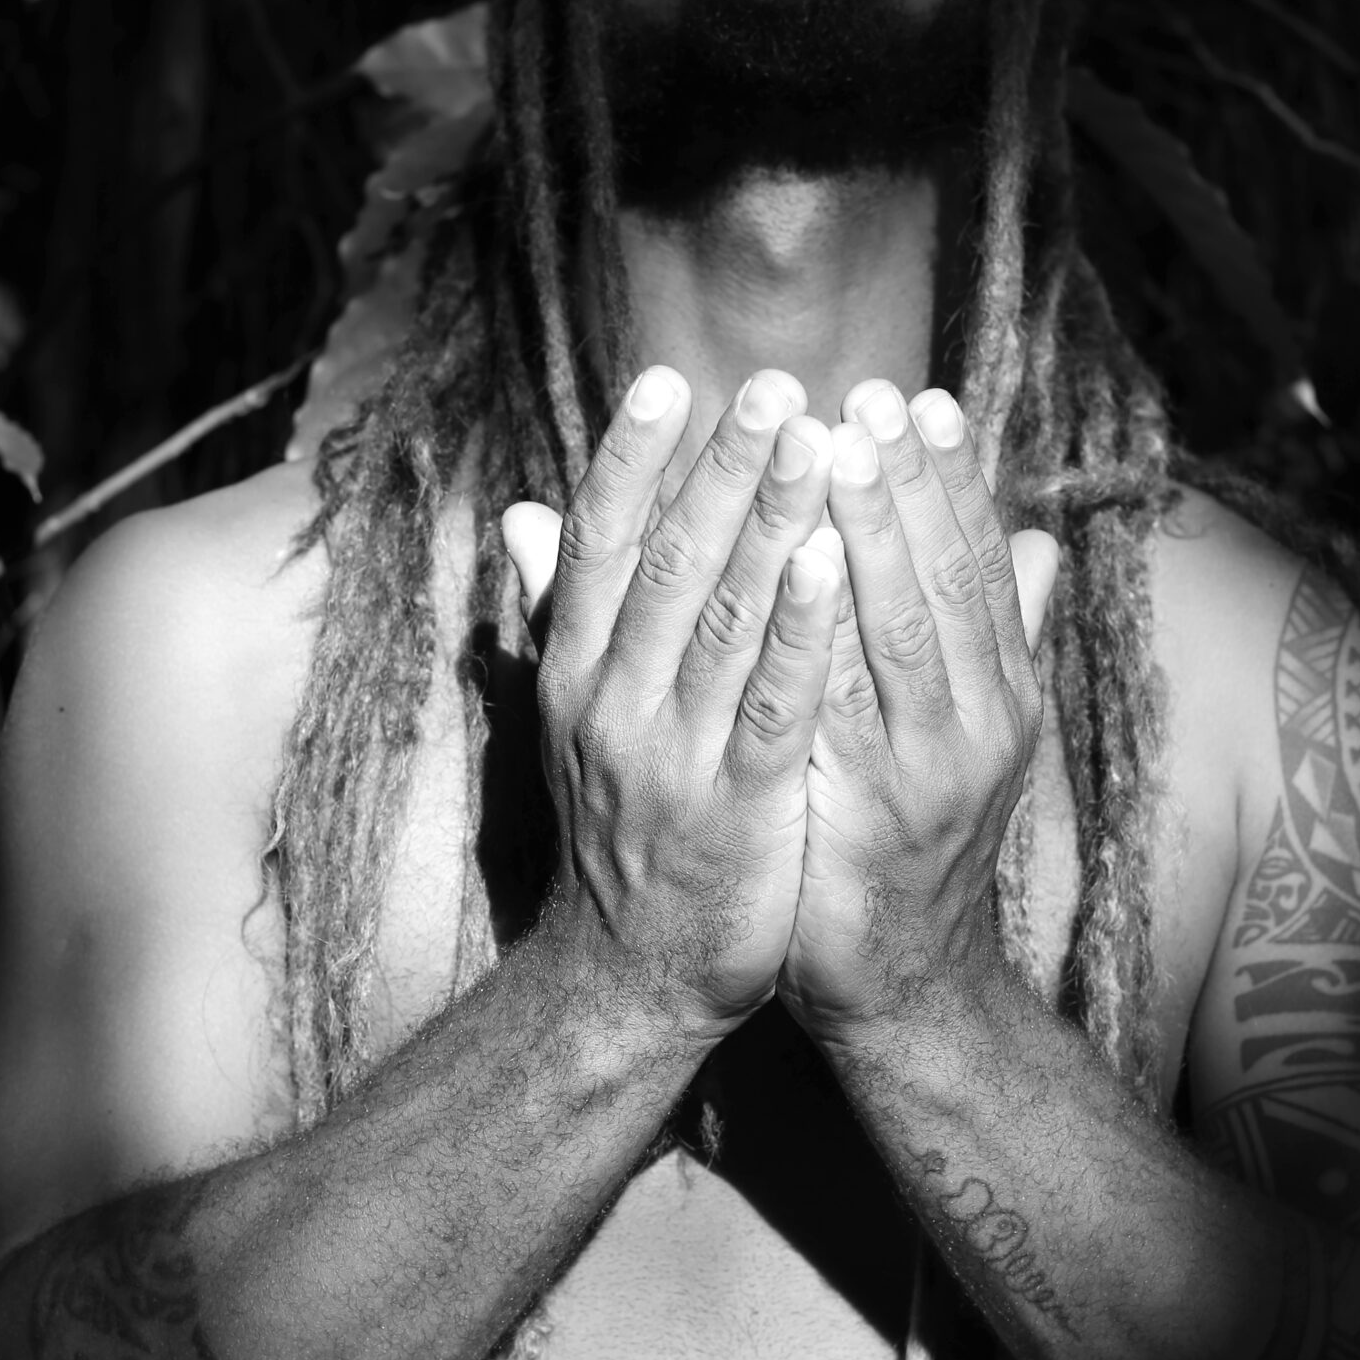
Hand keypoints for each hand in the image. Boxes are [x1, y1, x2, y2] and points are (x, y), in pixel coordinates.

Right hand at [503, 367, 841, 1043]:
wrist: (627, 979)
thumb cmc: (619, 832)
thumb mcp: (573, 721)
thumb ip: (560, 614)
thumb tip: (522, 513)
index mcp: (575, 673)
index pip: (597, 545)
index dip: (630, 461)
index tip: (670, 380)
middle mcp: (609, 703)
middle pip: (665, 562)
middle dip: (721, 468)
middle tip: (774, 383)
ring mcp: (667, 756)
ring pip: (721, 618)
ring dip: (771, 523)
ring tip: (817, 439)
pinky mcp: (732, 808)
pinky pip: (769, 704)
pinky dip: (801, 630)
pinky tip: (836, 562)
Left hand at [780, 379, 1056, 1041]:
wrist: (901, 983)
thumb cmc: (915, 842)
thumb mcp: (968, 734)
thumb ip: (999, 637)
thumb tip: (1040, 538)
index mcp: (1002, 693)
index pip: (980, 563)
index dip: (953, 479)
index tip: (920, 397)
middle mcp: (983, 720)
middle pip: (948, 576)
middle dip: (911, 480)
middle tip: (872, 392)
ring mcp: (935, 769)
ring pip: (908, 625)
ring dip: (875, 531)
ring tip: (838, 448)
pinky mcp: (878, 813)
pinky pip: (847, 704)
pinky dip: (826, 631)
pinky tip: (798, 567)